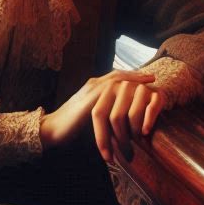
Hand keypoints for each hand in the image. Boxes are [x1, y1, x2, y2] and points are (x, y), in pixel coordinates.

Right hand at [39, 70, 161, 163]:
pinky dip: (125, 92)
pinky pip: (112, 91)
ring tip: (148, 85)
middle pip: (118, 75)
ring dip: (133, 82)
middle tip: (152, 78)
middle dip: (136, 76)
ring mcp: (91, 90)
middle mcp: (92, 84)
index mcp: (92, 88)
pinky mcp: (90, 98)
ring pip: (116, 80)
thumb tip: (118, 122)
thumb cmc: (69, 127)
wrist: (52, 129)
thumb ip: (102, 113)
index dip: (130, 78)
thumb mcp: (89, 117)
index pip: (115, 78)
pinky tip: (136, 94)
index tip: (145, 80)